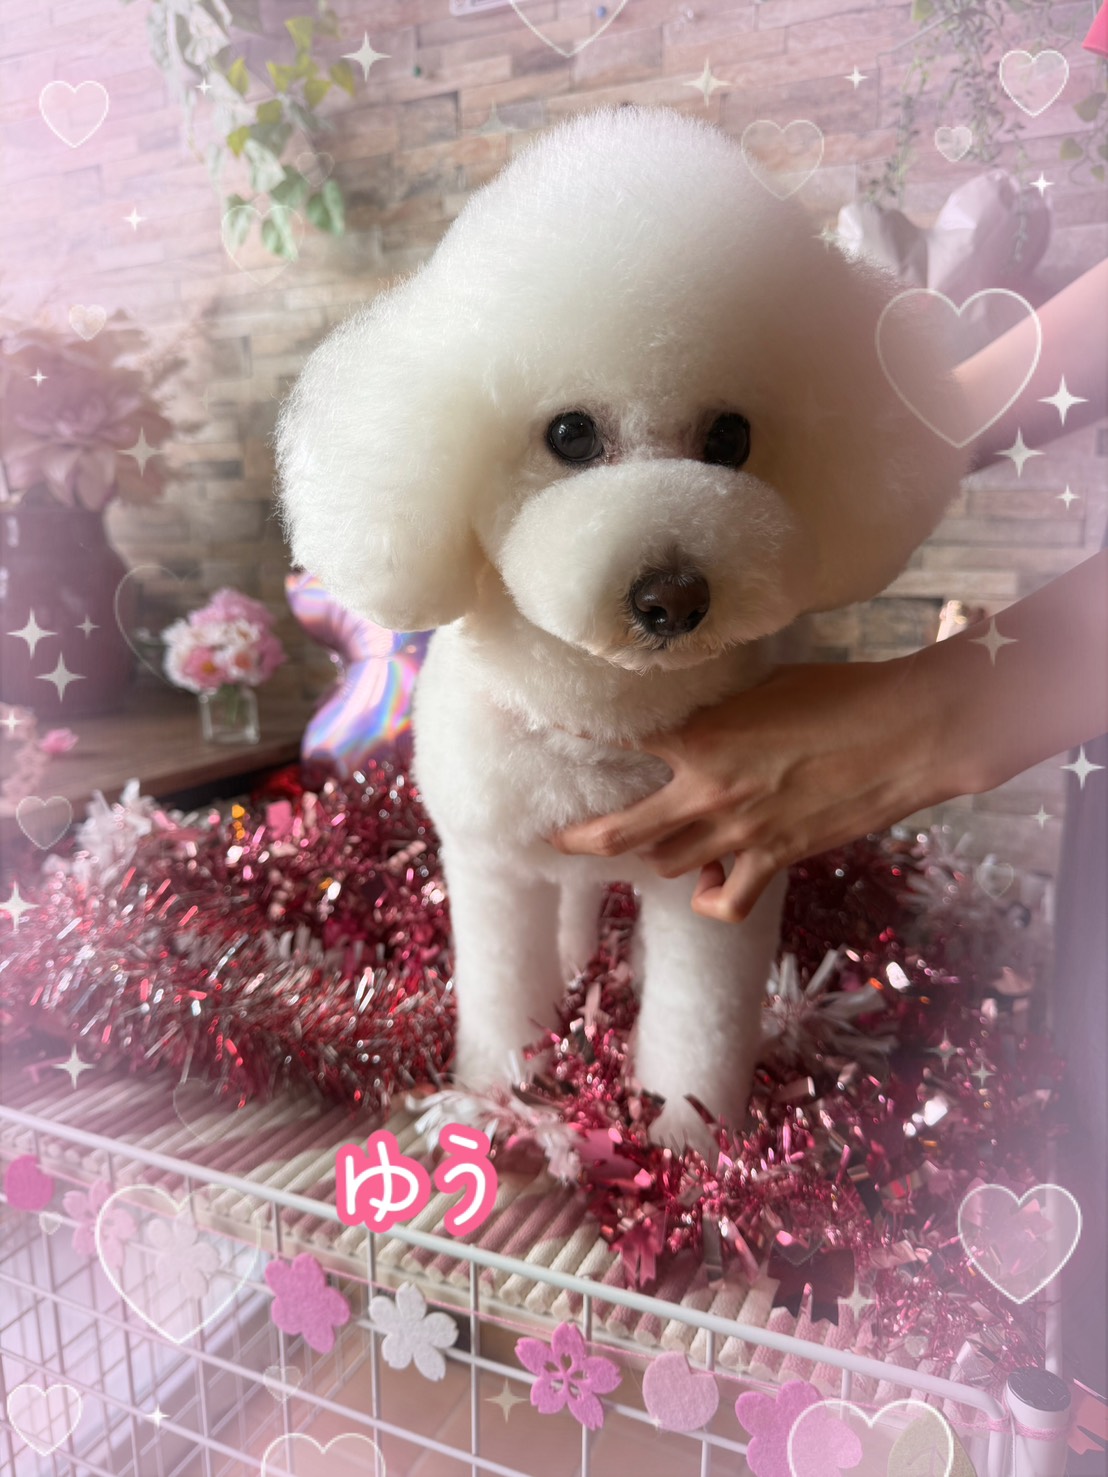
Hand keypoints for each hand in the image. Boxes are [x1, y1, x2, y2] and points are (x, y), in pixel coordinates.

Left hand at [549, 658, 955, 923]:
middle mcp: (707, 794)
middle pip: (619, 834)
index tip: (552, 736)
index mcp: (699, 739)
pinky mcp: (775, 860)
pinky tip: (711, 879)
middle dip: (580, 838)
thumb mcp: (764, 684)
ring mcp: (739, 835)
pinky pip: (725, 900)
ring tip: (649, 841)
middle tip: (557, 837)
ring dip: (653, 853)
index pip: (615, 741)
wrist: (907, 734)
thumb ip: (717, 705)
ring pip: (667, 864)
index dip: (577, 740)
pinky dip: (710, 895)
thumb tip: (690, 708)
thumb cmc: (842, 694)